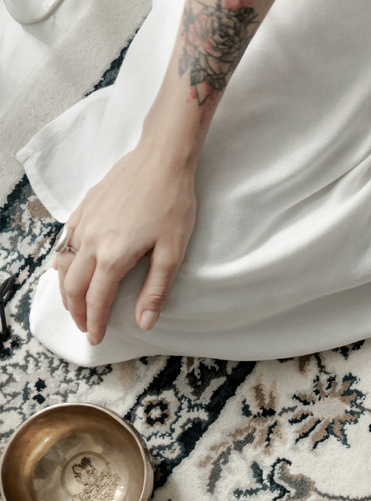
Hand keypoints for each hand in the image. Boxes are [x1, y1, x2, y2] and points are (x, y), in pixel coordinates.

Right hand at [55, 140, 196, 345]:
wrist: (161, 159)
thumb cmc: (172, 204)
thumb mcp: (173, 252)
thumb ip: (156, 289)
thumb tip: (145, 322)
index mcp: (113, 256)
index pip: (96, 300)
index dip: (95, 323)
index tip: (95, 338)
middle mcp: (91, 241)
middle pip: (72, 286)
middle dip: (76, 311)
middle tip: (84, 326)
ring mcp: (84, 222)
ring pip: (63, 264)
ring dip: (66, 288)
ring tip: (76, 303)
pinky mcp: (84, 208)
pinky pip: (66, 241)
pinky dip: (64, 261)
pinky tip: (71, 266)